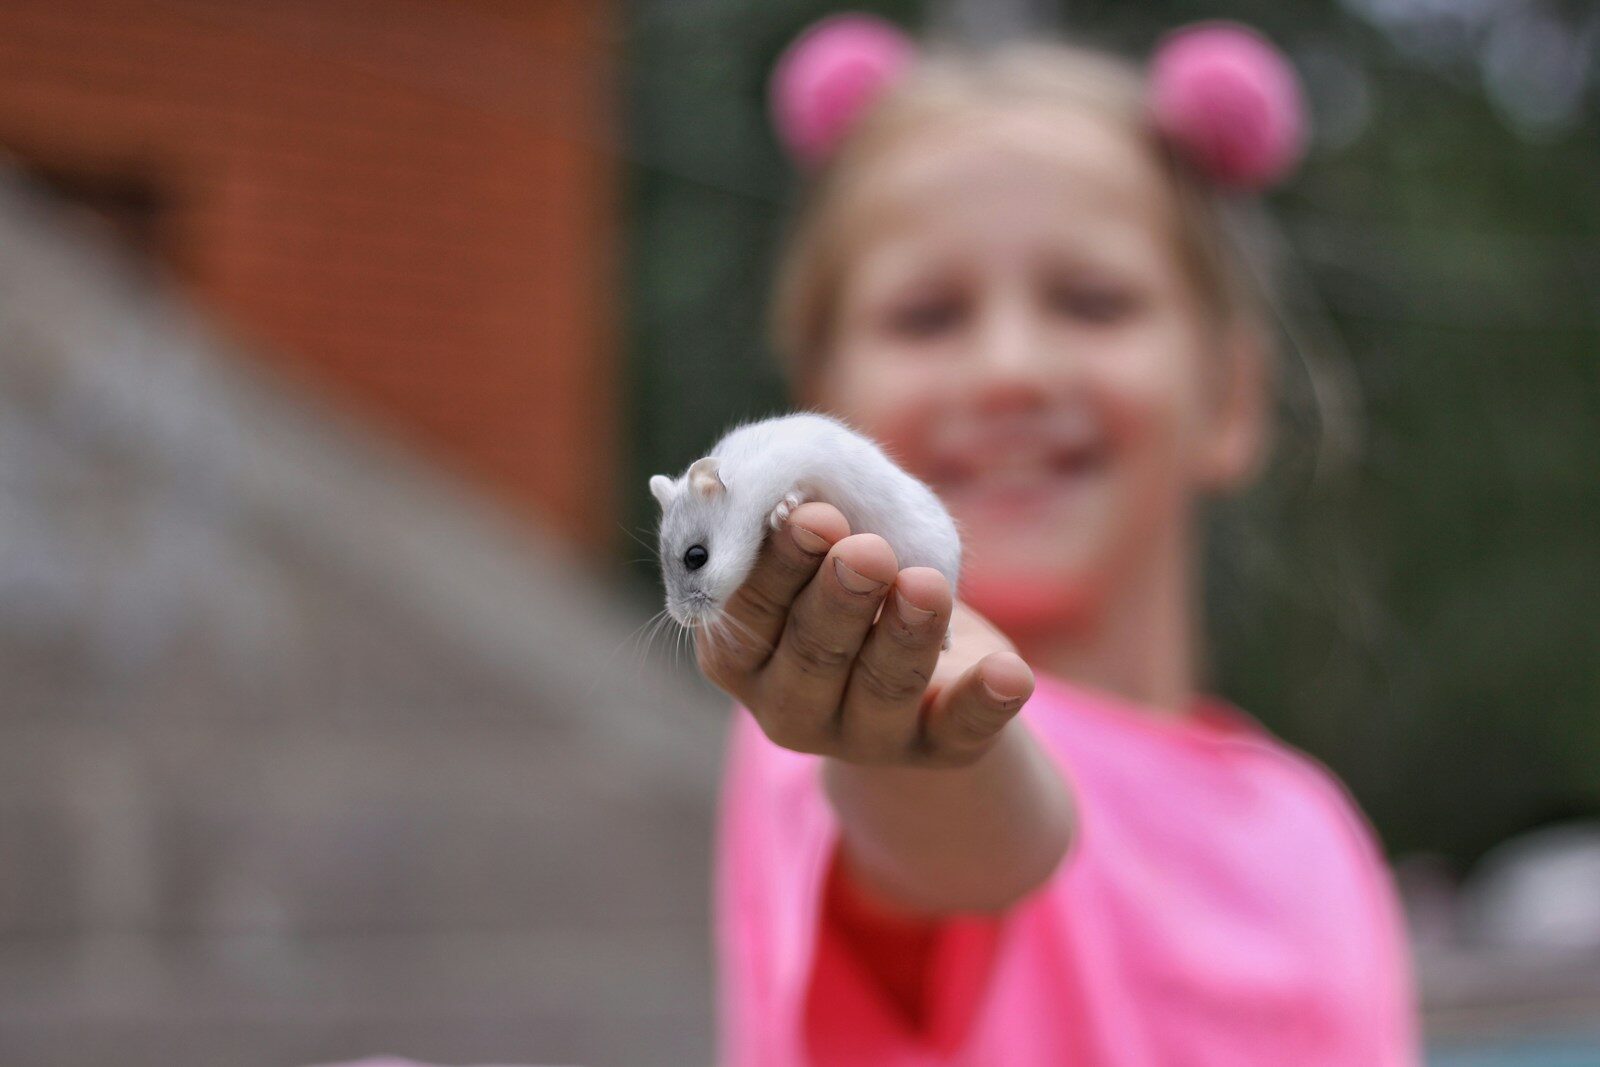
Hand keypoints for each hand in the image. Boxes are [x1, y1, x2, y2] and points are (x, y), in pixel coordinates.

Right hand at [695, 502, 1034, 766]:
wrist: (919, 658)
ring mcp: (863, 737)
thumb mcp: (820, 550)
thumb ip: (805, 521)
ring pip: (883, 688)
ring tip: (926, 584)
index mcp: (740, 655)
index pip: (749, 613)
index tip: (813, 515)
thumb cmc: (848, 579)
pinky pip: (963, 729)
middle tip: (866, 551)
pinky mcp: (939, 748)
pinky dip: (986, 700)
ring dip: (905, 633)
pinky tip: (1011, 673)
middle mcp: (790, 706)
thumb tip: (806, 483)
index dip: (780, 565)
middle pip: (811, 656)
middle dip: (839, 599)